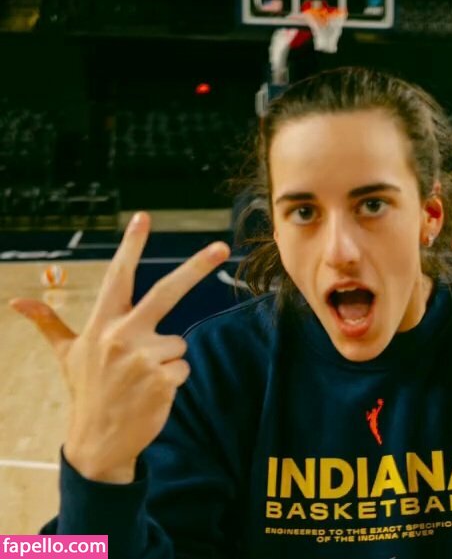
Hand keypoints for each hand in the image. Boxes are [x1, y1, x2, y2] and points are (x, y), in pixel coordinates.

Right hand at [9, 212, 229, 481]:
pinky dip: (174, 379)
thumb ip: (49, 324)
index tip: (144, 217)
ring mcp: (142, 357)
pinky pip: (183, 367)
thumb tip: (15, 302)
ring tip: (142, 380)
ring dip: (167, 359)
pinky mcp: (163, 378)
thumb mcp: (67, 356)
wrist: (99, 442)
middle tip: (221, 247)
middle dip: (196, 267)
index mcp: (102, 326)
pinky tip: (152, 394)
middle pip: (166, 292)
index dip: (131, 245)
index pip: (118, 277)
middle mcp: (121, 336)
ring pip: (178, 343)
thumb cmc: (87, 392)